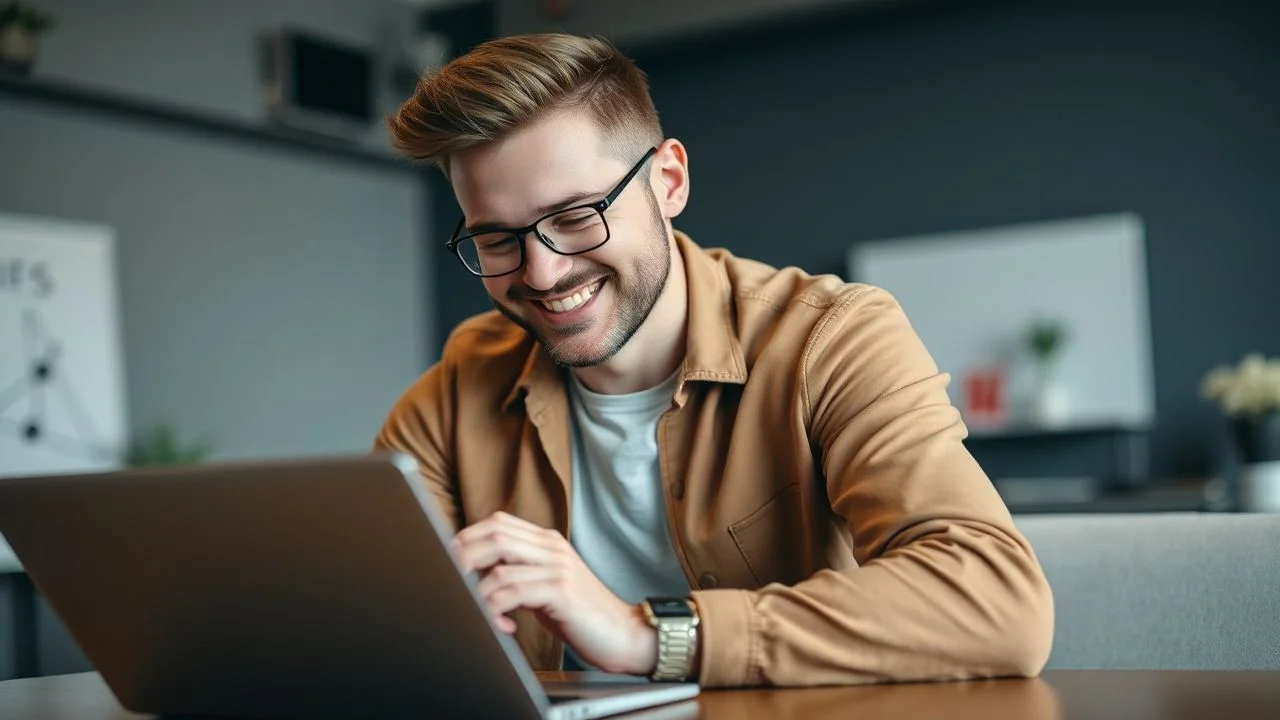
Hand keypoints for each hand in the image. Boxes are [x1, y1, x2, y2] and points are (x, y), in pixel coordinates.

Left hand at [451, 511, 657, 675]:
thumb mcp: (546, 585)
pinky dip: (497, 608)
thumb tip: (476, 575)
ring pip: (499, 565)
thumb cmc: (581, 614)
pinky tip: (503, 625)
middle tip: (450, 583)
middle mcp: (552, 547)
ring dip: (478, 592)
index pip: (497, 523)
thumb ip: (519, 572)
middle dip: (463, 557)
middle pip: (494, 535)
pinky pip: (513, 591)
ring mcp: (558, 566)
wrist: (625, 634)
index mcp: (547, 541)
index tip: (448, 559)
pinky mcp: (561, 590)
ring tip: (478, 613)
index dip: (467, 537)